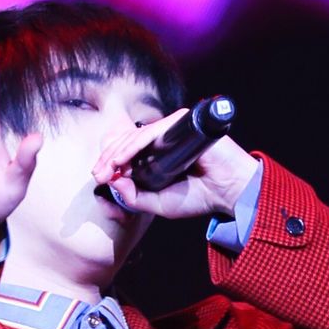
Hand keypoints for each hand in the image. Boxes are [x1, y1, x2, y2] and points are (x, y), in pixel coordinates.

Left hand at [92, 110, 258, 221]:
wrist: (229, 192)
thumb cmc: (199, 197)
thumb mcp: (160, 204)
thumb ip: (136, 197)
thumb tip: (113, 182)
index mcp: (158, 153)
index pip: (128, 150)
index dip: (111, 161)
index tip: (99, 177)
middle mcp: (164, 138)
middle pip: (127, 141)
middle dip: (109, 158)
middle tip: (98, 174)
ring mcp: (172, 129)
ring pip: (135, 136)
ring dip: (117, 153)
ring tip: (107, 169)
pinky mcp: (180, 123)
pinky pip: (151, 133)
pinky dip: (133, 146)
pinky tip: (121, 159)